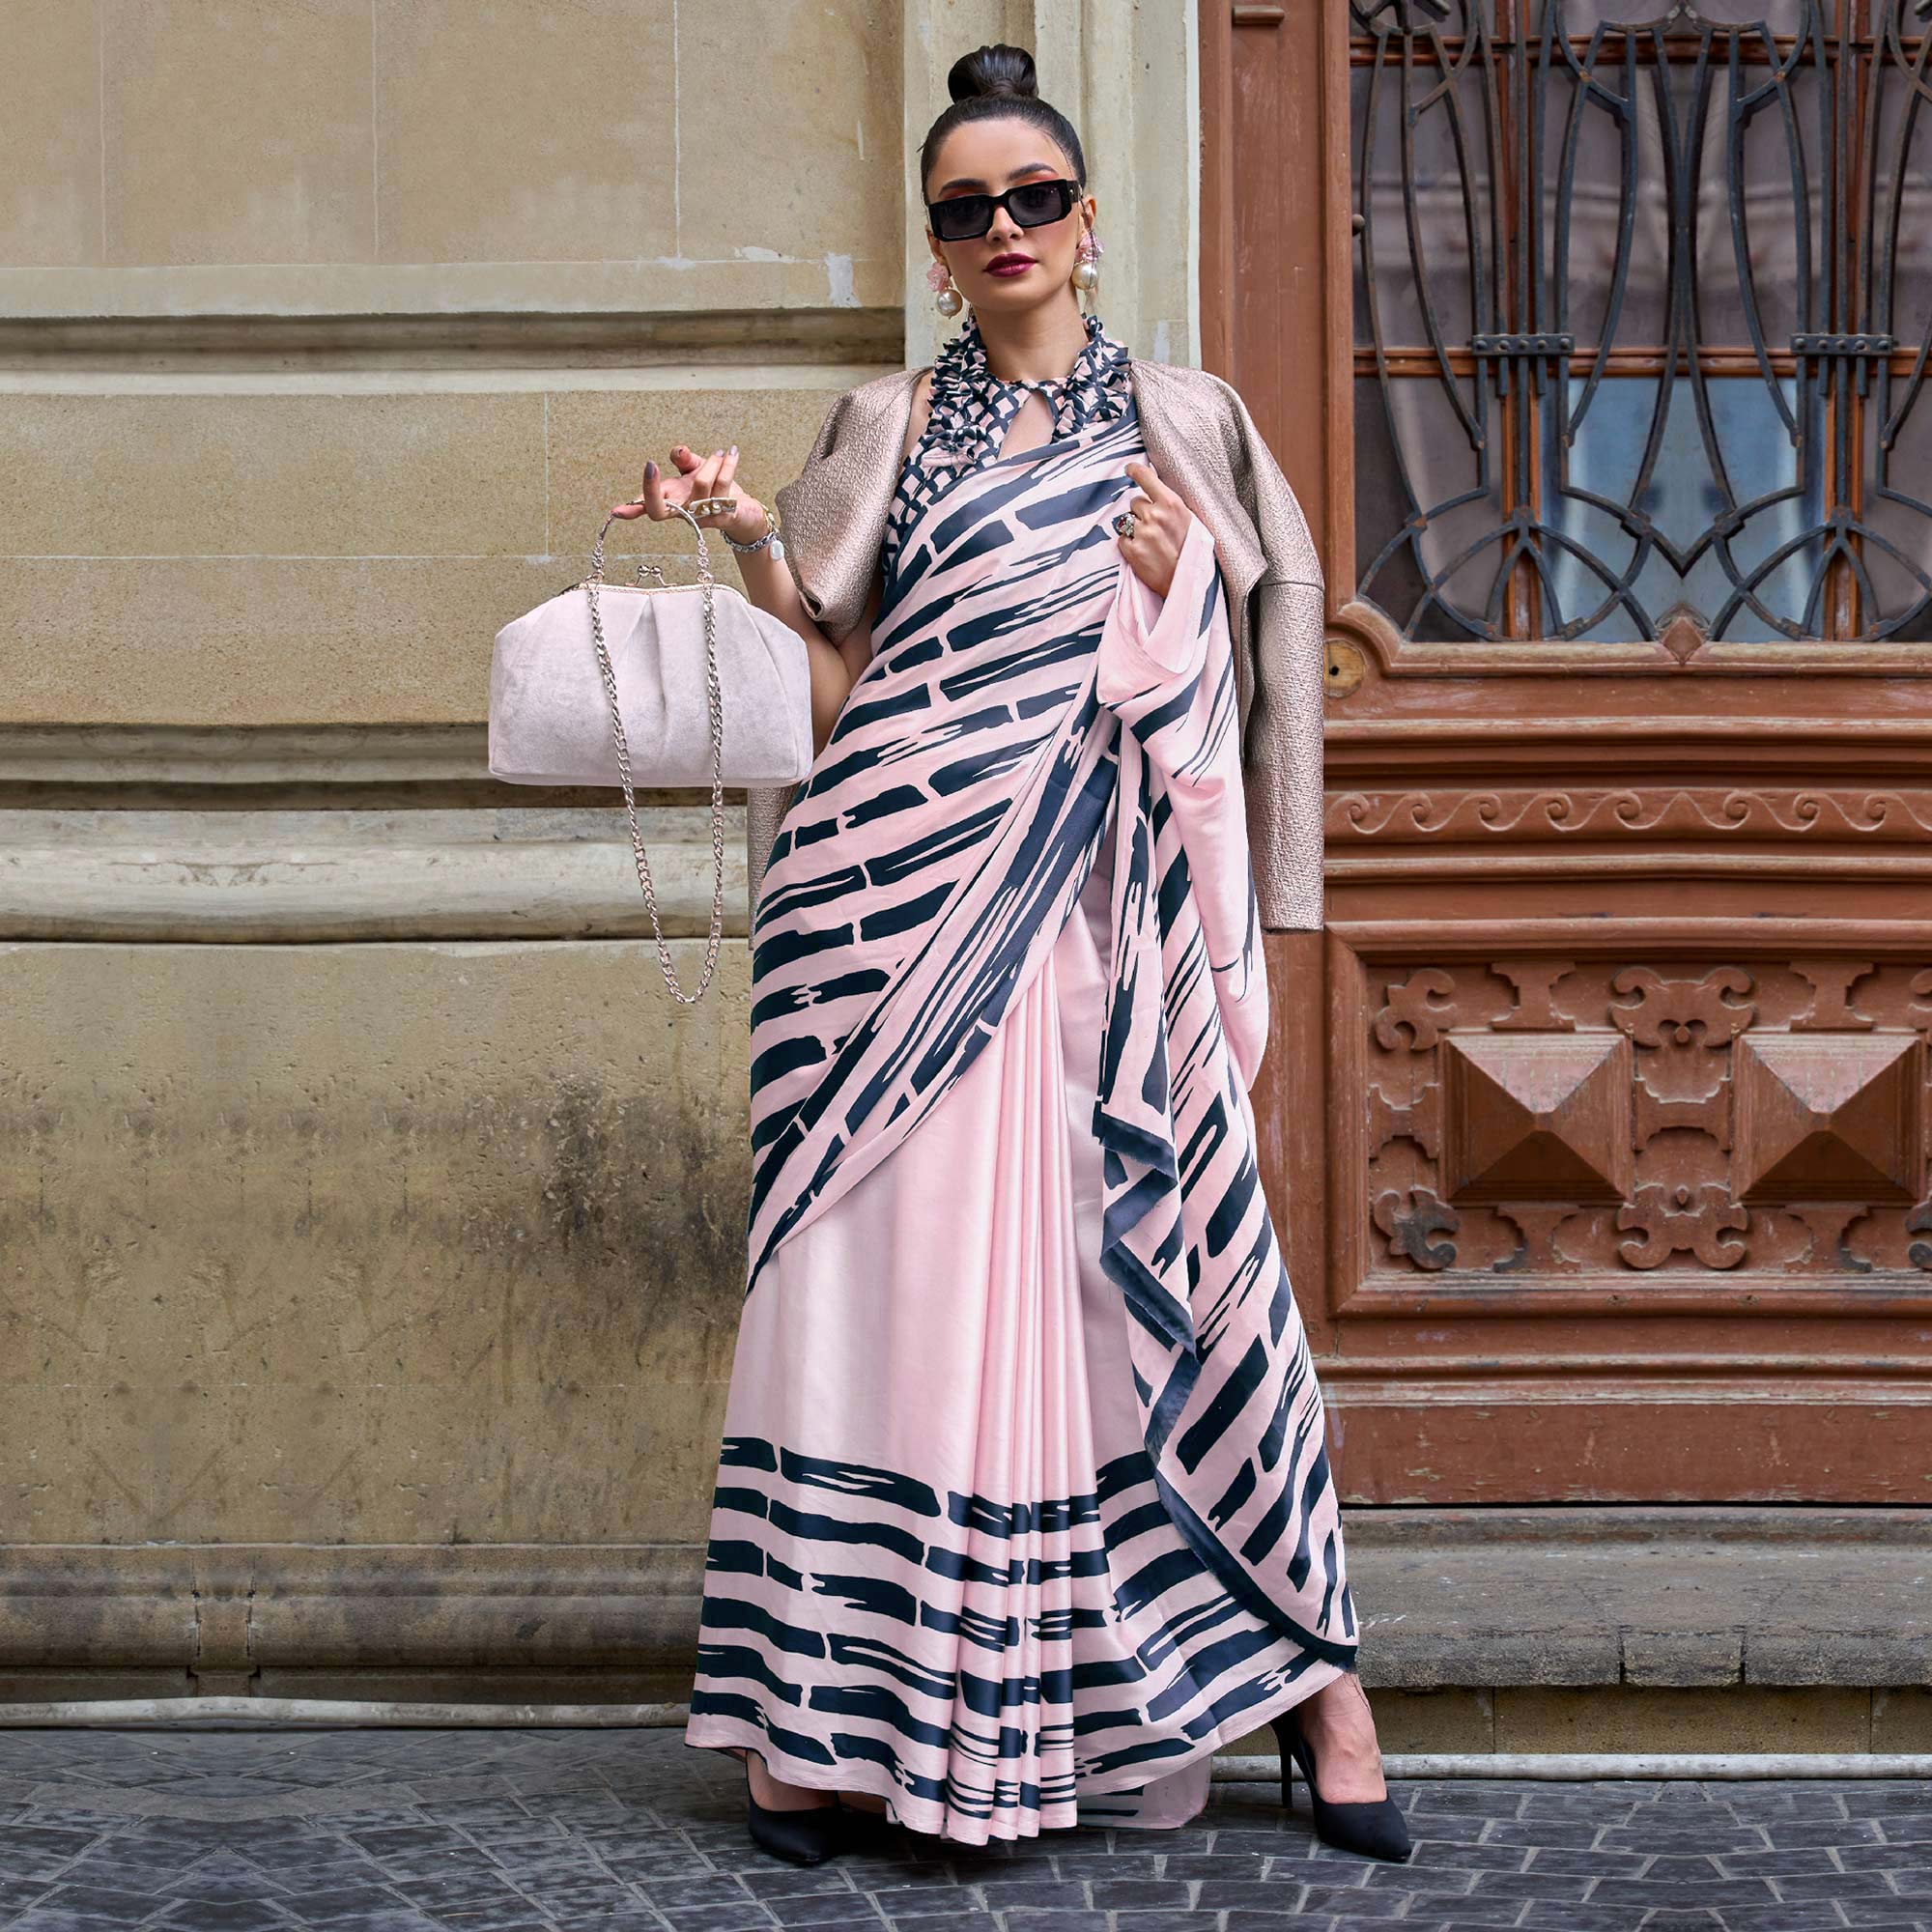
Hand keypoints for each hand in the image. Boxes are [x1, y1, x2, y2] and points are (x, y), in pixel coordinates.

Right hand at [610, 443, 768, 544]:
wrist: (745, 512)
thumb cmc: (716, 490)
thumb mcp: (695, 470)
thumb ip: (684, 460)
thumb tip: (678, 451)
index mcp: (673, 500)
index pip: (647, 506)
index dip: (632, 509)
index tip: (616, 511)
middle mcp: (684, 512)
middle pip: (658, 511)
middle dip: (650, 488)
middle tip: (650, 464)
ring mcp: (702, 517)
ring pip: (700, 485)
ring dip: (711, 462)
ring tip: (720, 452)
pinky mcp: (723, 516)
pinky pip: (723, 485)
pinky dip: (727, 464)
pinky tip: (731, 454)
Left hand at [1116, 458, 1189, 598]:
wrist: (1187, 582)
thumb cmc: (1193, 551)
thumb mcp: (1190, 520)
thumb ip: (1171, 505)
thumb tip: (1156, 488)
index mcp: (1172, 504)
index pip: (1146, 477)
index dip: (1135, 471)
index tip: (1129, 468)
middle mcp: (1154, 515)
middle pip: (1135, 502)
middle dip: (1142, 512)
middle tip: (1156, 528)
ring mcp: (1141, 533)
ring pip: (1127, 520)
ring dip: (1135, 528)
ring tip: (1151, 542)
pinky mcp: (1131, 550)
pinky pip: (1122, 539)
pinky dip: (1130, 545)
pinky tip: (1144, 552)